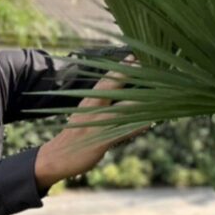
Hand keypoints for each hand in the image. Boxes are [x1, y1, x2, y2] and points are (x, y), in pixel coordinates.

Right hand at [34, 56, 145, 191]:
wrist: (57, 157)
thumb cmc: (75, 136)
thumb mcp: (84, 116)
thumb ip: (99, 106)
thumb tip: (117, 99)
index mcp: (89, 102)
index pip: (105, 81)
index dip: (120, 69)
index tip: (133, 57)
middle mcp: (92, 109)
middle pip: (111, 87)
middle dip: (127, 74)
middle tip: (142, 62)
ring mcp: (96, 124)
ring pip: (120, 109)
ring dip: (138, 101)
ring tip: (157, 93)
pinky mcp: (100, 141)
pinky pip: (121, 132)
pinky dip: (135, 127)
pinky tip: (149, 123)